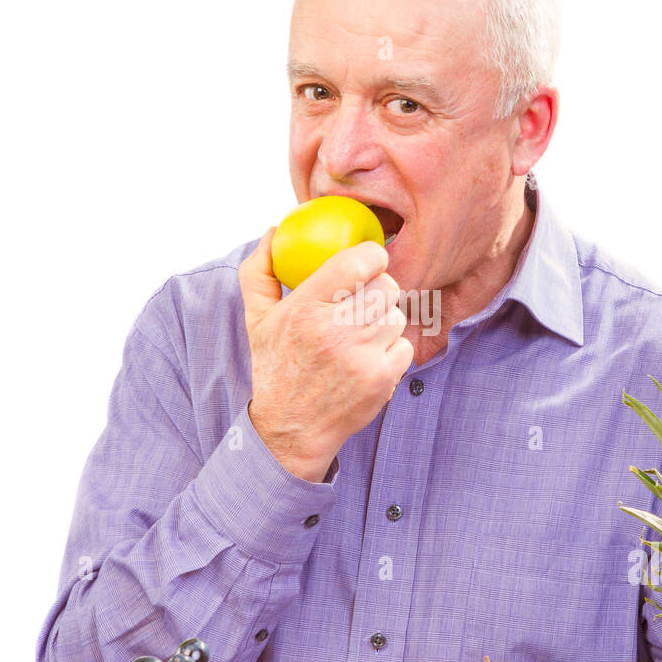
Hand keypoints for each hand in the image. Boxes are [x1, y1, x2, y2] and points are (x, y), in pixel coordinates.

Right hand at [238, 230, 413, 481]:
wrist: (290, 429)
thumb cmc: (275, 367)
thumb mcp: (256, 319)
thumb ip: (260, 271)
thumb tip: (274, 232)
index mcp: (305, 309)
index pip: (357, 263)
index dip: (371, 257)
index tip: (368, 263)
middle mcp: (335, 331)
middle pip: (386, 287)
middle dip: (378, 290)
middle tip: (364, 301)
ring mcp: (362, 357)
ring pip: (397, 316)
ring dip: (384, 321)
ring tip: (362, 333)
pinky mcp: (381, 380)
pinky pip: (404, 346)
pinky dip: (391, 350)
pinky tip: (369, 357)